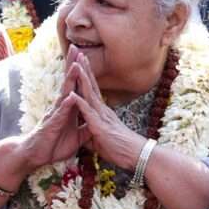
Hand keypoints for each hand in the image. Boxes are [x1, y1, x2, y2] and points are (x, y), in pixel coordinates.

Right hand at [18, 48, 90, 168]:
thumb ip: (86, 128)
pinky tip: (70, 96)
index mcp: (68, 108)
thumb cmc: (54, 145)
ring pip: (64, 93)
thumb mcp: (76, 137)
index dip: (81, 72)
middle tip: (76, 47)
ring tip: (75, 65)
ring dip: (70, 79)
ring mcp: (55, 114)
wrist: (36, 156)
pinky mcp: (51, 125)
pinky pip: (60, 114)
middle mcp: (61, 107)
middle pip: (69, 82)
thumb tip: (97, 124)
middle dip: (73, 65)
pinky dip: (66, 105)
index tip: (85, 55)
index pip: (75, 85)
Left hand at [67, 49, 148, 169]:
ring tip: (75, 63)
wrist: (136, 156)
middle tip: (78, 52)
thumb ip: (91, 134)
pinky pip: (88, 113)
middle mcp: (102, 110)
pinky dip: (79, 103)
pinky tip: (72, 94)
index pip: (92, 90)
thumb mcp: (101, 140)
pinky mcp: (100, 126)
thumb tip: (84, 135)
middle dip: (84, 68)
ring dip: (82, 78)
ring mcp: (102, 116)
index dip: (86, 76)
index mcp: (102, 112)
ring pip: (90, 94)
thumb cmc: (120, 150)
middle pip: (91, 85)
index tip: (80, 62)